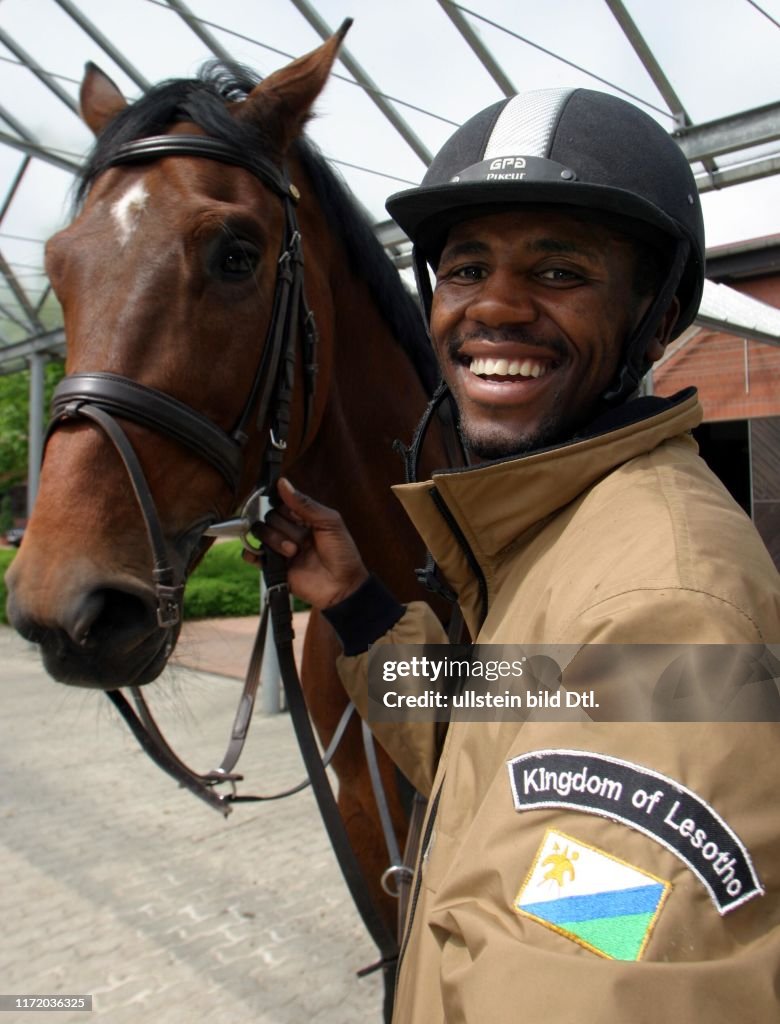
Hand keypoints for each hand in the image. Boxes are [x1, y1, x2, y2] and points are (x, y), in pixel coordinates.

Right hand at [246, 477, 368, 609]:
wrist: (342, 586)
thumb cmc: (342, 554)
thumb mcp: (330, 522)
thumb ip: (305, 504)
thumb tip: (283, 483)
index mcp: (304, 518)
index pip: (282, 503)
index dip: (284, 506)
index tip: (291, 512)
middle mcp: (290, 531)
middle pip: (270, 517)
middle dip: (285, 528)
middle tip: (302, 540)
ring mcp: (280, 549)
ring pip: (261, 532)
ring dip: (276, 541)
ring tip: (293, 552)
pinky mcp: (274, 567)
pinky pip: (252, 555)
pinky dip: (251, 552)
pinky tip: (260, 554)